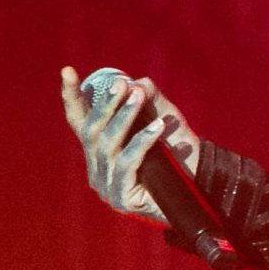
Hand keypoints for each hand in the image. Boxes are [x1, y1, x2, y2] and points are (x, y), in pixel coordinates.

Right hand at [57, 66, 201, 221]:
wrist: (201, 187)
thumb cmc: (178, 152)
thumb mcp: (160, 118)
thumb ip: (147, 99)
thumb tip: (135, 82)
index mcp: (98, 151)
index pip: (79, 121)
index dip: (72, 97)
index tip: (67, 70)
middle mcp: (96, 169)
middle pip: (91, 131)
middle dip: (105, 104)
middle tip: (121, 84)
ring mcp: (107, 187)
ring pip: (107, 145)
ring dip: (124, 118)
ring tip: (139, 97)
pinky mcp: (122, 200)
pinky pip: (126, 164)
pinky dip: (141, 142)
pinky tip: (156, 127)